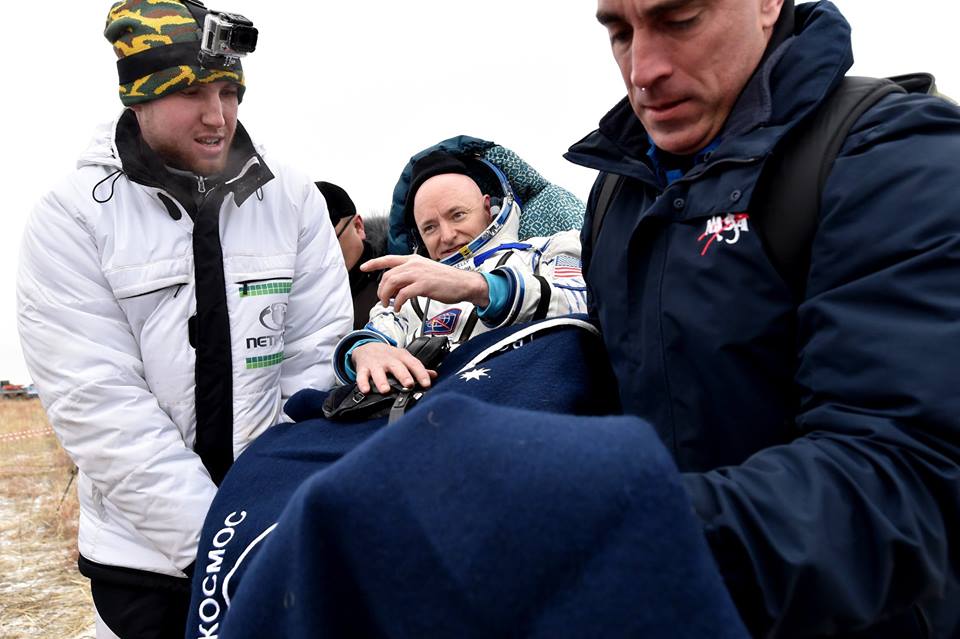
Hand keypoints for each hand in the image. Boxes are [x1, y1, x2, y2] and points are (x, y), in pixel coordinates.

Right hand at [351, 341, 436, 393]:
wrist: (368, 346)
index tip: (427, 384)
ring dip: (382, 381)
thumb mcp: (404, 359)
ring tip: (385, 390)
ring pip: (379, 372)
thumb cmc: (389, 356)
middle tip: (408, 385)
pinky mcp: (363, 368)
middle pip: (397, 367)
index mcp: (402, 357)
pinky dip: (363, 383)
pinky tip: (365, 390)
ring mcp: (376, 364)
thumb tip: (434, 375)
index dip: (421, 374)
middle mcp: (389, 360)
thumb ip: (417, 368)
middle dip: (403, 376)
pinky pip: (362, 376)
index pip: (414, 364)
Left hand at [361, 254, 488, 310]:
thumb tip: (398, 286)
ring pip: (392, 283)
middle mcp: (414, 265)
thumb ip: (411, 276)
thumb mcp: (426, 272)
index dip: (374, 263)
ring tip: (389, 304)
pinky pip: (403, 294)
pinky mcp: (423, 285)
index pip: (388, 259)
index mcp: (414, 260)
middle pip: (387, 275)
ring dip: (386, 296)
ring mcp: (419, 274)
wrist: (464, 283)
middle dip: (381, 289)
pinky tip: (399, 308)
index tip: (364, 267)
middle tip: (383, 299)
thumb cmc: (448, 280)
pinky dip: (397, 303)